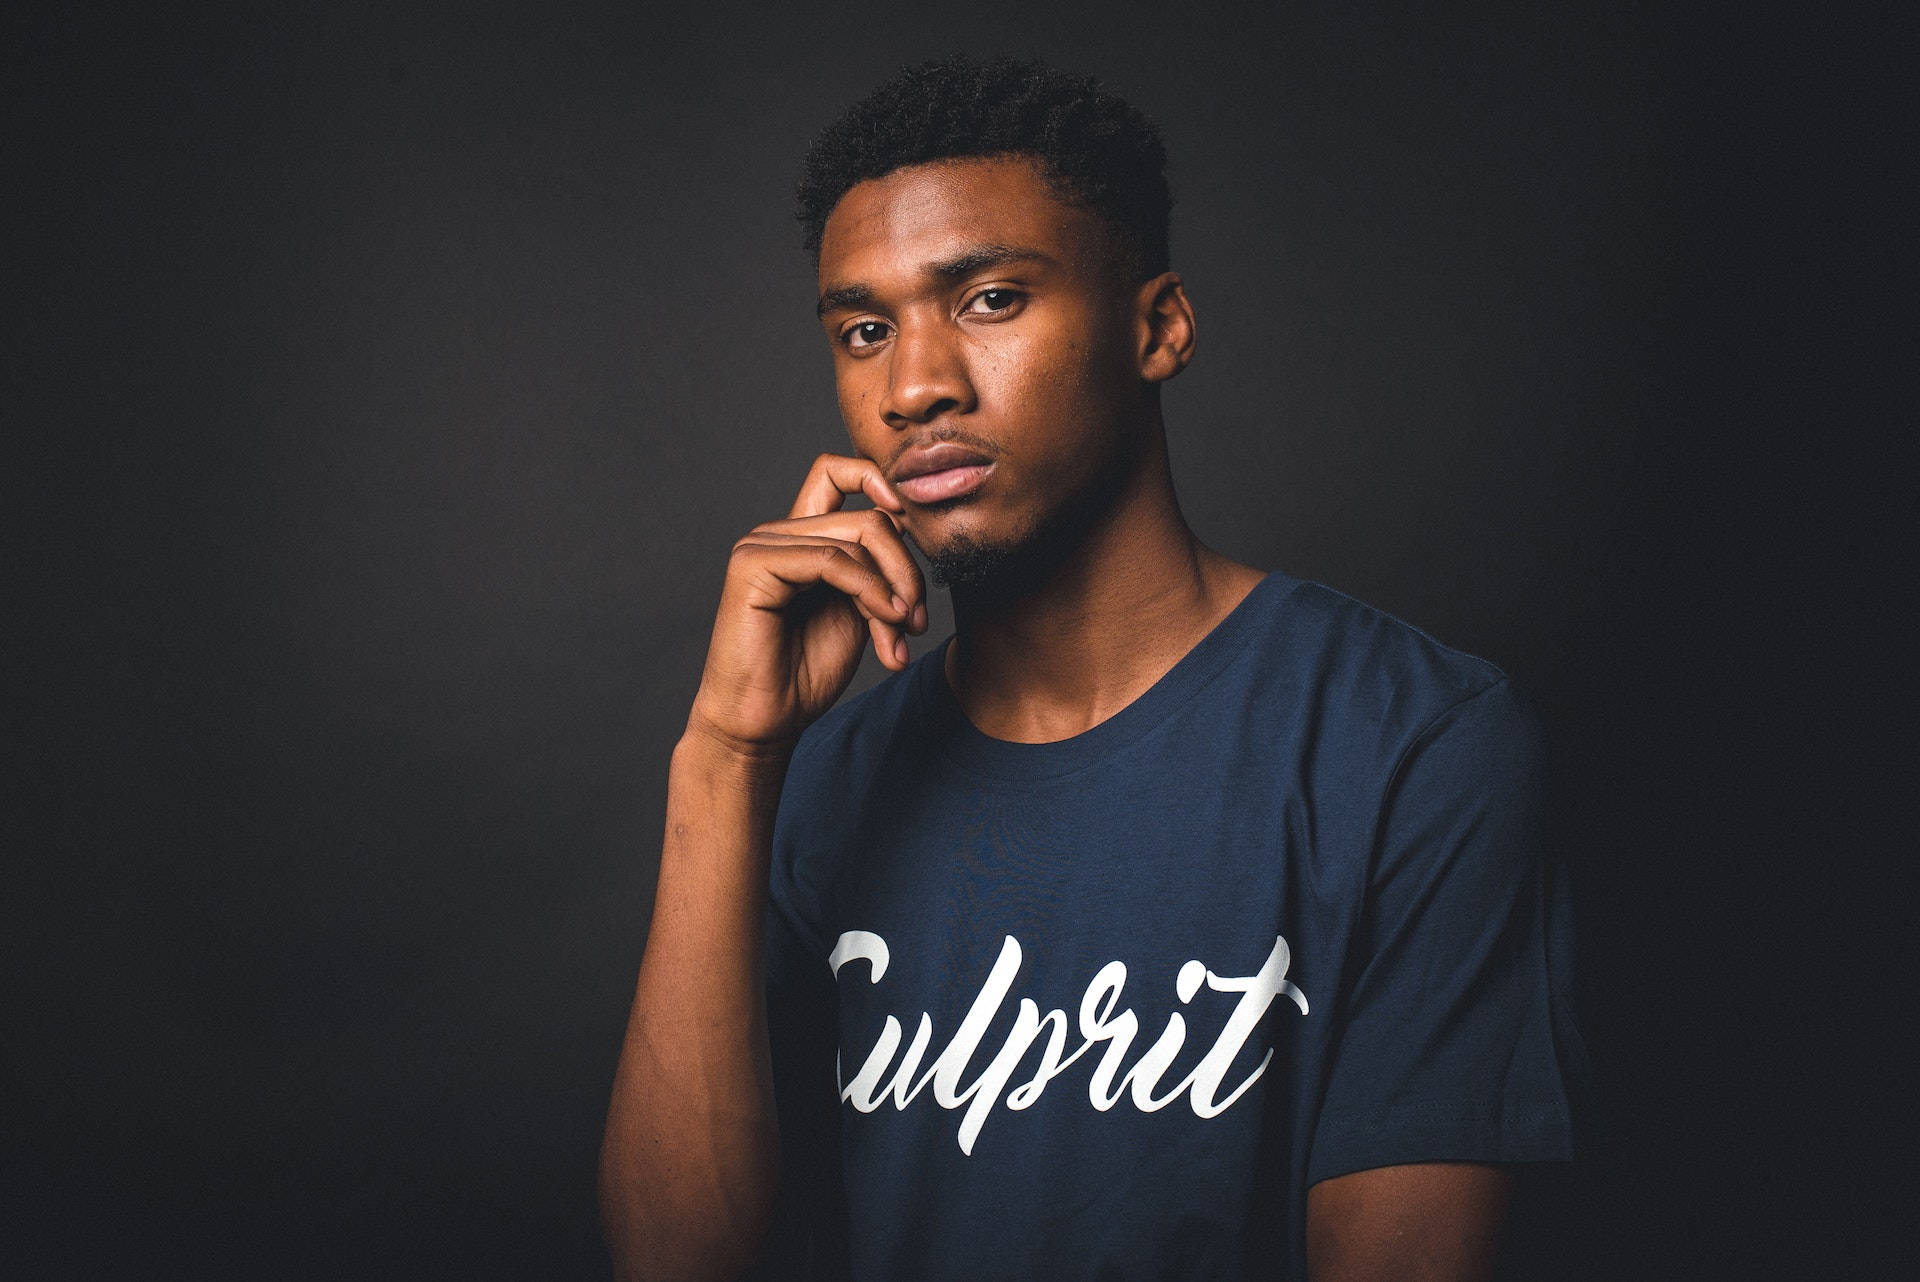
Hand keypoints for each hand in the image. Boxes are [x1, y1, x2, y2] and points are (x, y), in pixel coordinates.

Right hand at [686, 453, 927, 753]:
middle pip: (867, 517)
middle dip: (906, 570)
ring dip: (894, 589)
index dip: (881, 482)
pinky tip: (886, 623)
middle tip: (918, 620)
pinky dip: (870, 590)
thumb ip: (876, 569)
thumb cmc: (805, 673)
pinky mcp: (752, 565)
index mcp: (800, 538)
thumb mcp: (859, 611)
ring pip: (857, 536)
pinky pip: (831, 559)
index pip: (838, 472)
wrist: (766, 720)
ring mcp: (761, 545)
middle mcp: (778, 533)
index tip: (912, 524)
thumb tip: (906, 526)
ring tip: (901, 635)